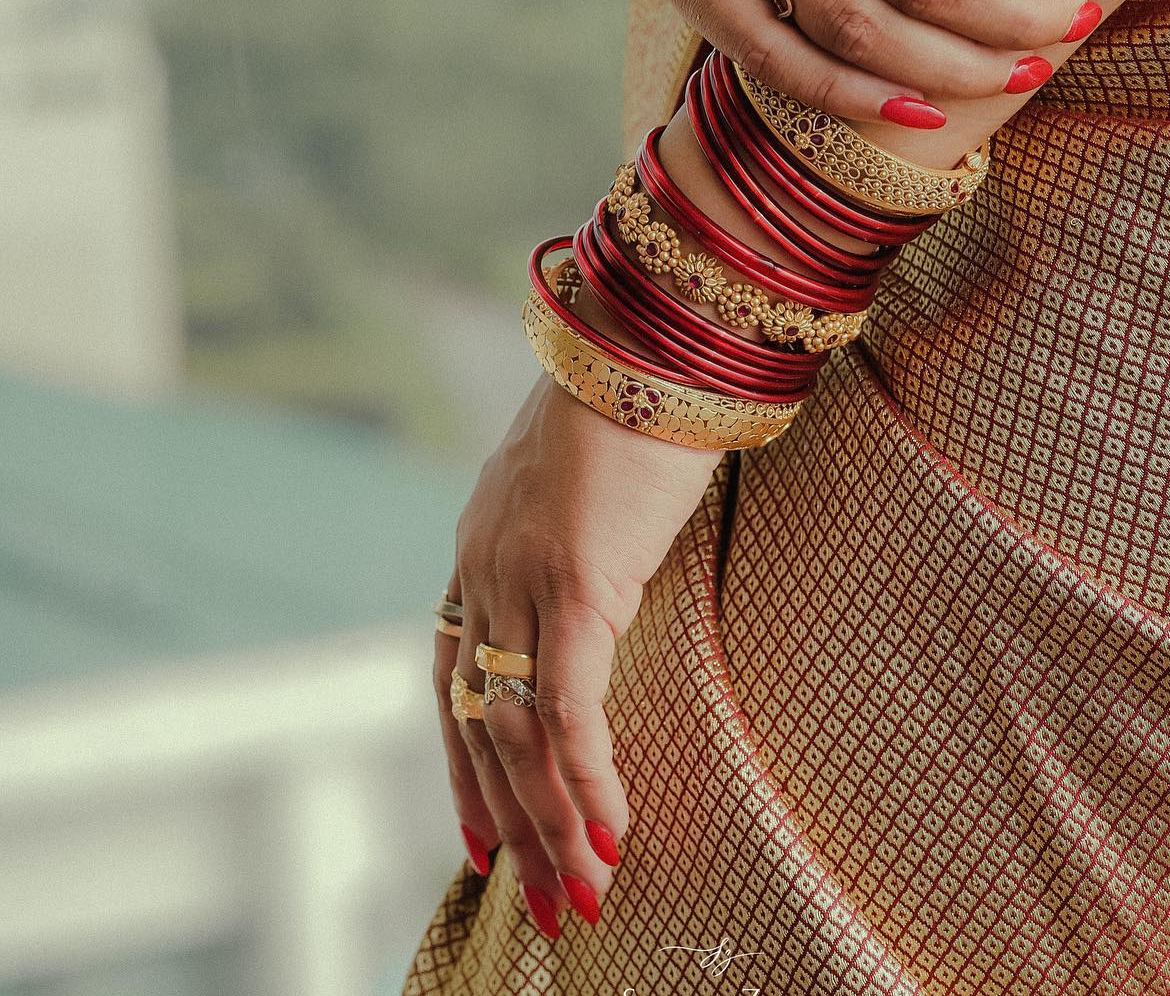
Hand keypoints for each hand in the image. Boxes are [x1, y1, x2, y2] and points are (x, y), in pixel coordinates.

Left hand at [435, 375, 722, 938]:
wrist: (651, 335)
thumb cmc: (642, 398)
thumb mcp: (595, 487)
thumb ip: (586, 544)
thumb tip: (618, 584)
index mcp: (480, 544)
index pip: (450, 679)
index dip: (465, 764)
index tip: (479, 840)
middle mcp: (483, 566)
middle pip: (480, 722)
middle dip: (512, 821)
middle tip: (547, 900)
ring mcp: (521, 574)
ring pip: (518, 730)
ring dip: (553, 822)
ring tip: (586, 894)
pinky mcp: (574, 579)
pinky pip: (571, 708)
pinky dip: (589, 779)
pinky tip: (614, 833)